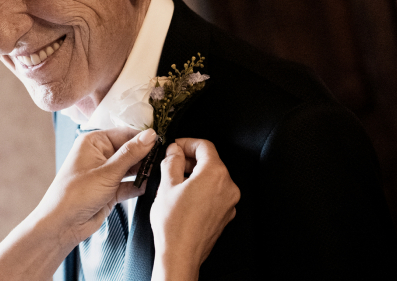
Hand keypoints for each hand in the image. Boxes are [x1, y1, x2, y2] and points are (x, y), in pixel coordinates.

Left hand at [34, 127, 156, 249]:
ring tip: (159, 173)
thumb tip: (150, 135)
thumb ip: (131, 153)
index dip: (143, 138)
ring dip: (142, 172)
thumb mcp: (107, 172)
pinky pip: (128, 184)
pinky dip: (137, 186)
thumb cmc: (76, 194)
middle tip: (163, 160)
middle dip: (145, 156)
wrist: (62, 224)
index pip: (124, 134)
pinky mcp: (110, 190)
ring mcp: (105, 173)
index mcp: (94, 142)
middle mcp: (99, 155)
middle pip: (129, 150)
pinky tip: (148, 187)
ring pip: (130, 168)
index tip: (162, 142)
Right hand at [150, 138, 239, 280]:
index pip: (205, 146)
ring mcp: (229, 203)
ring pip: (213, 178)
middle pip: (210, 161)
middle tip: (172, 162)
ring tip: (175, 180)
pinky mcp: (225, 215)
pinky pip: (215, 193)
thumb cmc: (174, 224)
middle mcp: (228, 187)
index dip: (187, 142)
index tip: (175, 147)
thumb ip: (172, 161)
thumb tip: (175, 151)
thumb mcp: (167, 184)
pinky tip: (184, 196)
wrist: (180, 255)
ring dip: (195, 174)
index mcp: (215, 174)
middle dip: (190, 159)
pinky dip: (201, 188)